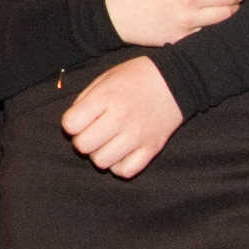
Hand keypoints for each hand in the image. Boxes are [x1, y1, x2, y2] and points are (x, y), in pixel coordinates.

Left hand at [57, 56, 184, 176]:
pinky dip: (118, 165)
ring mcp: (137, 136)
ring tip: (107, 142)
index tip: (79, 119)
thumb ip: (86, 99)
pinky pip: (125, 171)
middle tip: (93, 132)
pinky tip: (121, 152)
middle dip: (82, 140)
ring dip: (99, 154)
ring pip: (101, 162)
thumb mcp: (107, 77)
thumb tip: (72, 125)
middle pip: (83, 146)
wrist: (177, 81)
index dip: (70, 124)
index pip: (70, 124)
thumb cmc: (136, 77)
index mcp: (106, 97)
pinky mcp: (152, 149)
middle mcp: (121, 118)